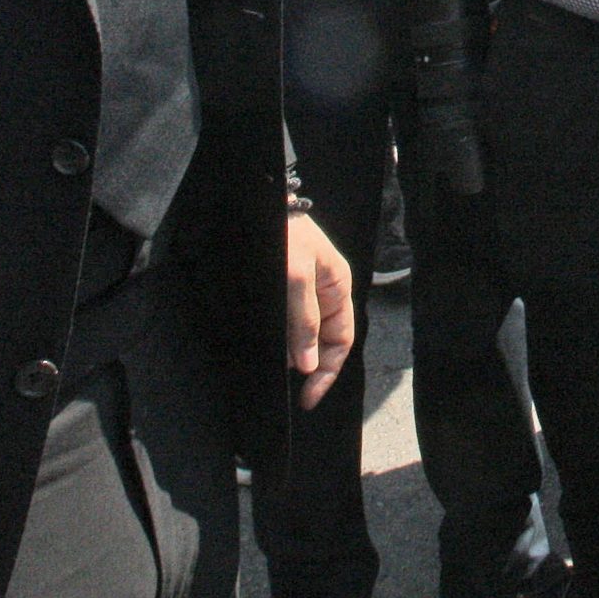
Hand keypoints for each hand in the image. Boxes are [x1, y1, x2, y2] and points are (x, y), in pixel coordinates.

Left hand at [285, 206, 356, 408]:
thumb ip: (304, 321)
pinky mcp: (282, 288)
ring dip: (292, 354)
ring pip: (302, 333)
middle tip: (290, 391)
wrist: (257, 201)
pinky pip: (286, 321)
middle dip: (309, 367)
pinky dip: (280, 339)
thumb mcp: (296, 277)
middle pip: (323, 340)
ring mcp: (302, 289)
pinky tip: (266, 348)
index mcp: (337, 287)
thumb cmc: (283, 233)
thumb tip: (309, 365)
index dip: (327, 371)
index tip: (308, 396)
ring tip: (274, 370)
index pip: (341, 340)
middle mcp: (323, 291)